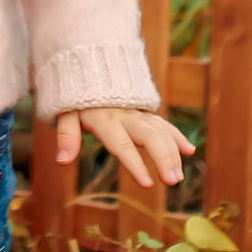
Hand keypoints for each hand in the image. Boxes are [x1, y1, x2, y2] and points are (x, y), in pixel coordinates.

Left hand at [55, 106, 195, 190]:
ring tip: (177, 178)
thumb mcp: (64, 113)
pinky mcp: (145, 112)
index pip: (122, 145)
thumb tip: (62, 161)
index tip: (148, 185)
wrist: (89, 66)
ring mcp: (138, 112)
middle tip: (172, 182)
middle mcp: (125, 115)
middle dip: (163, 159)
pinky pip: (163, 123)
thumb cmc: (75, 98)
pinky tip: (189, 151)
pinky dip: (176, 136)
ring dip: (172, 153)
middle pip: (150, 136)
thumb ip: (66, 136)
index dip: (135, 164)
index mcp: (105, 119)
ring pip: (161, 131)